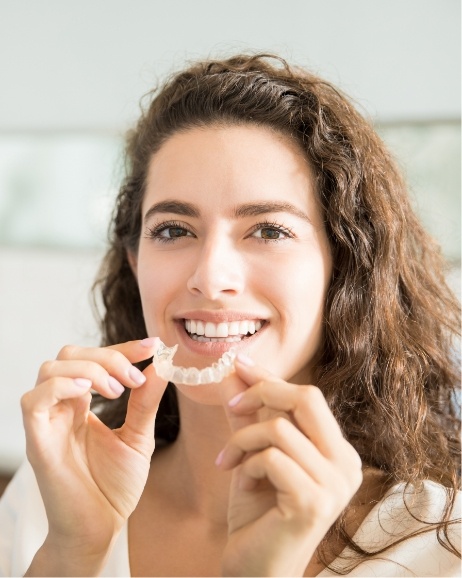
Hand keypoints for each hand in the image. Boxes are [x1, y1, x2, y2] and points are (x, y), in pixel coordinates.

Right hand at [21, 338, 167, 573]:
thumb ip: (145, 402)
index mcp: (82, 404)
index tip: (153, 346)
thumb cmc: (114, 486)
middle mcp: (61, 407)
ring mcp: (48, 421)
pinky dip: (62, 385)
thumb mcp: (138, 437)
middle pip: (70, 354)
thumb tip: (160, 366)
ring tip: (117, 391)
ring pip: (51, 368)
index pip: (95, 358)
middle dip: (108, 356)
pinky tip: (89, 394)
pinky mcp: (38, 440)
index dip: (123, 348)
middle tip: (134, 378)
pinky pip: (34, 399)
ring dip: (90, 369)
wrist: (101, 528)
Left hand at [217, 356, 362, 576]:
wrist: (255, 568)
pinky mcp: (314, 501)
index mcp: (338, 451)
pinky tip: (241, 484)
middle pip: (307, 398)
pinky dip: (247, 464)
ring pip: (280, 428)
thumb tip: (233, 373)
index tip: (239, 364)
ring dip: (243, 440)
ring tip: (229, 461)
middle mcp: (346, 464)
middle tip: (232, 406)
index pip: (308, 397)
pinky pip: (271, 457)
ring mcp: (335, 484)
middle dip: (263, 392)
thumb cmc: (258, 512)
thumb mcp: (253, 454)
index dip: (271, 378)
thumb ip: (248, 415)